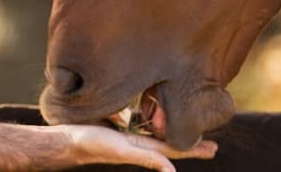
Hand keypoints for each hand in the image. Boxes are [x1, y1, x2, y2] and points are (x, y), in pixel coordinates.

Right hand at [61, 124, 217, 171]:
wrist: (66, 140)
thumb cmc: (92, 144)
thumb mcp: (122, 151)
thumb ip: (146, 159)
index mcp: (142, 148)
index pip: (174, 149)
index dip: (193, 149)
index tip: (213, 148)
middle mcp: (138, 143)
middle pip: (169, 143)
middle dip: (190, 144)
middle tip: (211, 144)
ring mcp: (128, 137)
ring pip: (156, 135)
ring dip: (173, 134)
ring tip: (188, 132)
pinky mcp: (117, 129)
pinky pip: (140, 126)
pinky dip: (152, 126)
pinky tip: (153, 122)